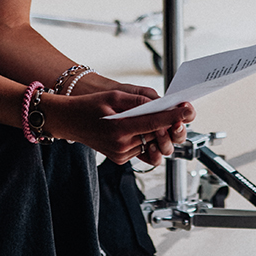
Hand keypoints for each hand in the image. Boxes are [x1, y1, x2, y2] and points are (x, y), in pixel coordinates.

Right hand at [45, 89, 193, 164]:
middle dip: (166, 123)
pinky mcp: (121, 159)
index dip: (173, 116)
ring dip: (154, 131)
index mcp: (119, 129)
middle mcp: (121, 146)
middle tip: (173, 111)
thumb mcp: (112, 97)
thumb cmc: (87, 106)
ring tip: (149, 118)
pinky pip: (141, 147)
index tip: (187, 110)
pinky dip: (143, 136)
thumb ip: (136, 101)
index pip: (154, 123)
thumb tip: (158, 104)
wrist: (68, 121)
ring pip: (150, 142)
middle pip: (155, 135)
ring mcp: (121, 154)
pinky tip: (134, 127)